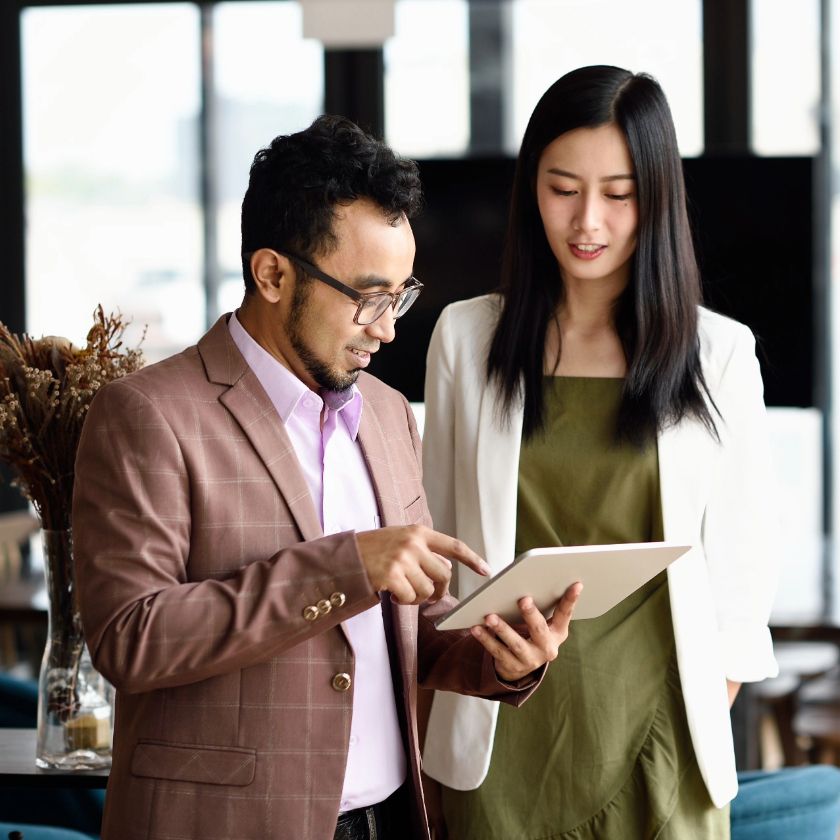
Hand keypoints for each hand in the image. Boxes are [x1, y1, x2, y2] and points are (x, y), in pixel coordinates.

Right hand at [356, 525, 489, 605]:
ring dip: (417, 597)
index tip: (486, 571)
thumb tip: (447, 566)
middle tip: (428, 596)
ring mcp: (402, 559)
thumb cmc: (374, 550)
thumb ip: (424, 551)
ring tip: (402, 591)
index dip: (472, 559)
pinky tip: (392, 594)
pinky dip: (403, 601)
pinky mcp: (391, 575)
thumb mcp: (401, 541)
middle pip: (444, 574)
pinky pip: (410, 598)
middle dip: (439, 590)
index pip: (454, 546)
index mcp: (418, 532)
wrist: (344, 556)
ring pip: (427, 590)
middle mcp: (413, 543)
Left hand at [471, 583, 581, 682]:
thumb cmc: (531, 633)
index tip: (576, 584)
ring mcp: (530, 659)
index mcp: (558, 632)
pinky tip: (476, 628)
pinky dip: (485, 639)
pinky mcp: (512, 666)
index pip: (565, 614)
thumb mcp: (542, 623)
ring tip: (489, 617)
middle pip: (539, 629)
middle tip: (523, 599)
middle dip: (530, 614)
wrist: (521, 665)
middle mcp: (547, 648)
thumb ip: (540, 606)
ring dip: (502, 629)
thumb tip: (527, 579)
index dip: (571, 599)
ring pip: (515, 643)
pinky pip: (497, 651)